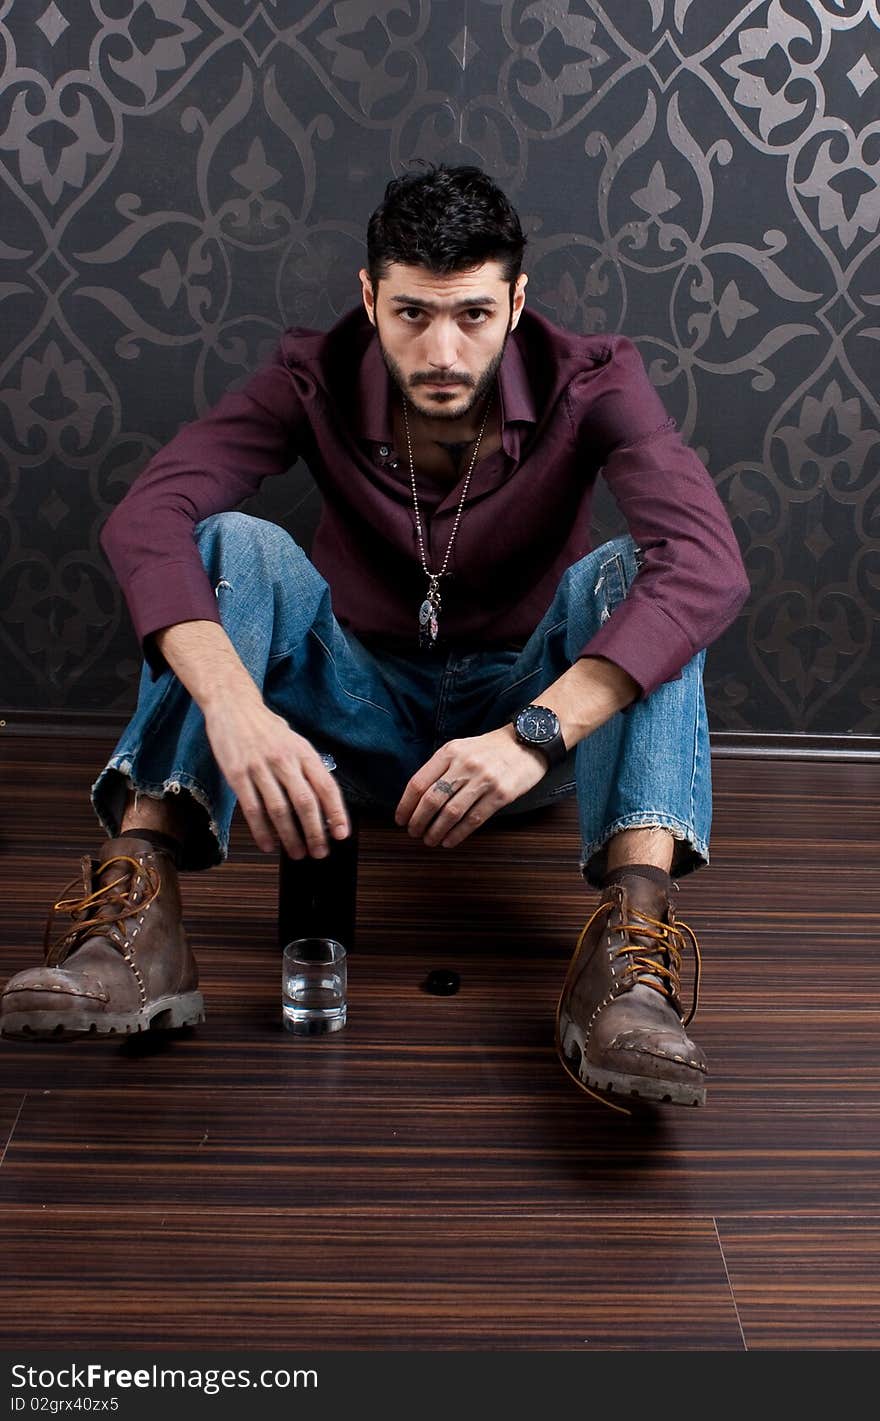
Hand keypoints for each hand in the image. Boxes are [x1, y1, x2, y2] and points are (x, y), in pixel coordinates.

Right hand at [203, 695, 349, 857]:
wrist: (234, 706)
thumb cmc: (267, 729)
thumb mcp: (295, 742)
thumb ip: (308, 769)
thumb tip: (324, 803)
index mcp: (304, 752)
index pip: (326, 786)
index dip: (336, 813)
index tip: (342, 834)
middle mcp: (285, 760)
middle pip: (305, 803)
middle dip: (315, 833)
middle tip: (320, 852)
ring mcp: (260, 767)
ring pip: (279, 810)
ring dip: (290, 837)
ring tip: (297, 853)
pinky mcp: (237, 774)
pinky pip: (252, 809)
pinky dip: (262, 831)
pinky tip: (269, 845)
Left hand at [394, 726, 547, 848]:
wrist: (527, 742)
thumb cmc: (490, 749)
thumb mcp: (461, 748)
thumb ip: (441, 768)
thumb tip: (418, 798)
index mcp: (449, 752)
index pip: (419, 782)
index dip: (406, 805)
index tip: (400, 819)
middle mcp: (464, 765)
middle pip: (432, 800)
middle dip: (418, 821)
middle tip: (413, 833)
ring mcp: (484, 780)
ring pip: (451, 813)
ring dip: (436, 831)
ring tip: (429, 840)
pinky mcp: (501, 795)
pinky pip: (473, 820)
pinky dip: (457, 834)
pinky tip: (449, 841)